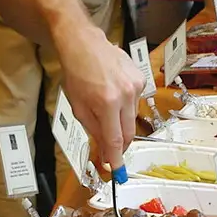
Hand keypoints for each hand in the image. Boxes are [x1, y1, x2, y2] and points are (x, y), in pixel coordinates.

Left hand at [56, 29, 143, 174]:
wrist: (84, 44)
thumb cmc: (76, 75)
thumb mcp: (78, 107)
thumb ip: (94, 130)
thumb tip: (106, 151)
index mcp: (107, 103)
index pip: (115, 139)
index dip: (117, 158)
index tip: (118, 172)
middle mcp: (126, 95)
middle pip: (128, 132)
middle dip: (120, 145)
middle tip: (111, 152)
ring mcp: (135, 85)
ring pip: (131, 117)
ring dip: (120, 122)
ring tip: (106, 109)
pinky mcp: (140, 78)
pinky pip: (134, 102)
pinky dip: (124, 105)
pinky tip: (113, 94)